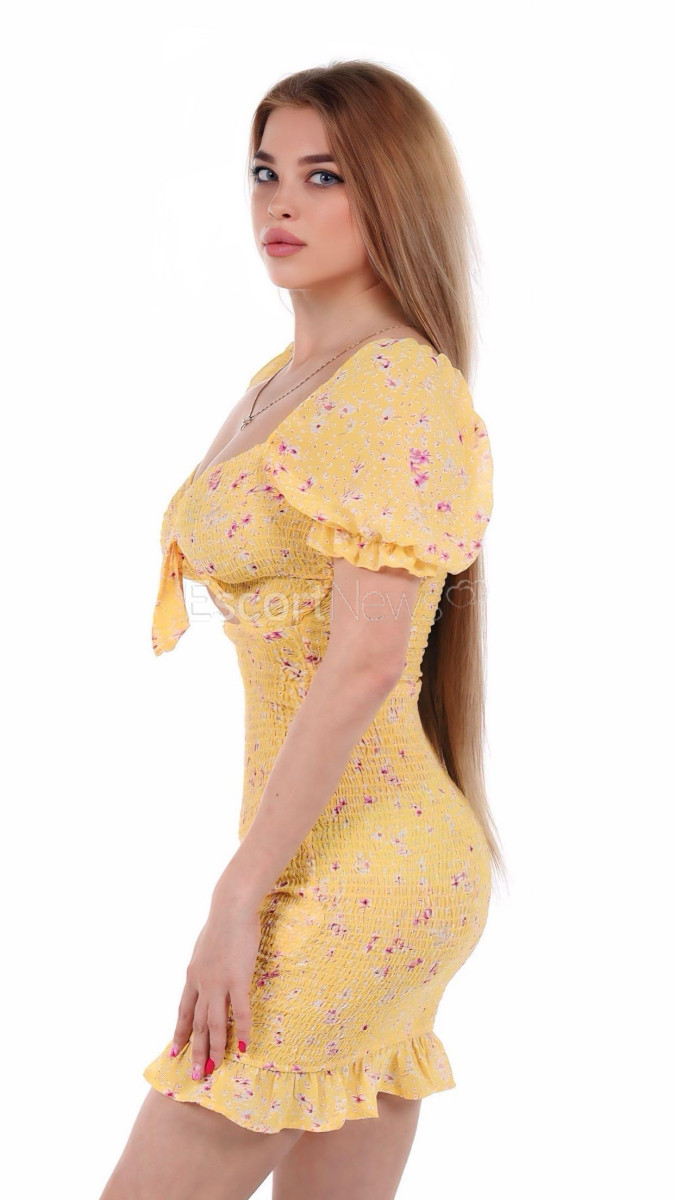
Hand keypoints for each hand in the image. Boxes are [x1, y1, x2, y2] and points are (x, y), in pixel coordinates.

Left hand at [170, 892, 260, 1079]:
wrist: (231, 909)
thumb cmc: (222, 924)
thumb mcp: (204, 948)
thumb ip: (204, 965)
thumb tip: (205, 973)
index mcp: (192, 976)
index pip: (184, 1011)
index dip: (180, 1033)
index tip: (176, 1052)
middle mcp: (201, 983)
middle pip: (198, 1023)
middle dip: (196, 1050)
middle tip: (196, 1074)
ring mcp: (219, 983)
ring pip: (215, 1023)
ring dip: (215, 1048)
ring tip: (214, 1068)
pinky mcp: (238, 979)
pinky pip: (240, 1011)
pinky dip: (241, 1031)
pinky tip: (244, 1046)